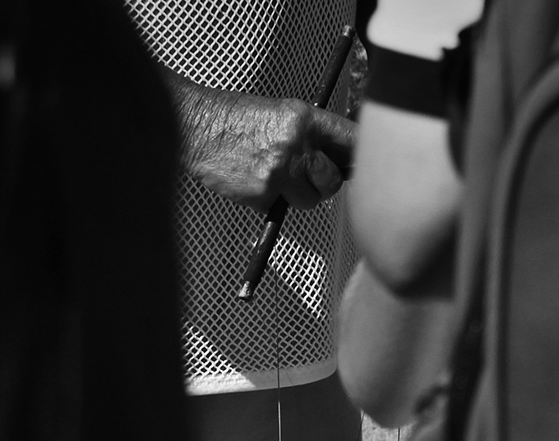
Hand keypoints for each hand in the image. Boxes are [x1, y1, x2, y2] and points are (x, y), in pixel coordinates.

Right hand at [168, 71, 356, 210]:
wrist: (197, 126)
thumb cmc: (238, 119)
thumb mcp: (281, 114)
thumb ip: (312, 136)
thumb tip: (341, 161)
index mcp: (306, 120)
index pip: (351, 141)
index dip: (358, 158)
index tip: (360, 167)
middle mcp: (297, 144)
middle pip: (333, 181)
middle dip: (321, 184)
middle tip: (301, 176)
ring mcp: (280, 171)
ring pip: (309, 200)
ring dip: (295, 195)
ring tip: (271, 174)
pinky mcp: (263, 193)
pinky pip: (278, 208)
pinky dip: (267, 201)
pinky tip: (250, 179)